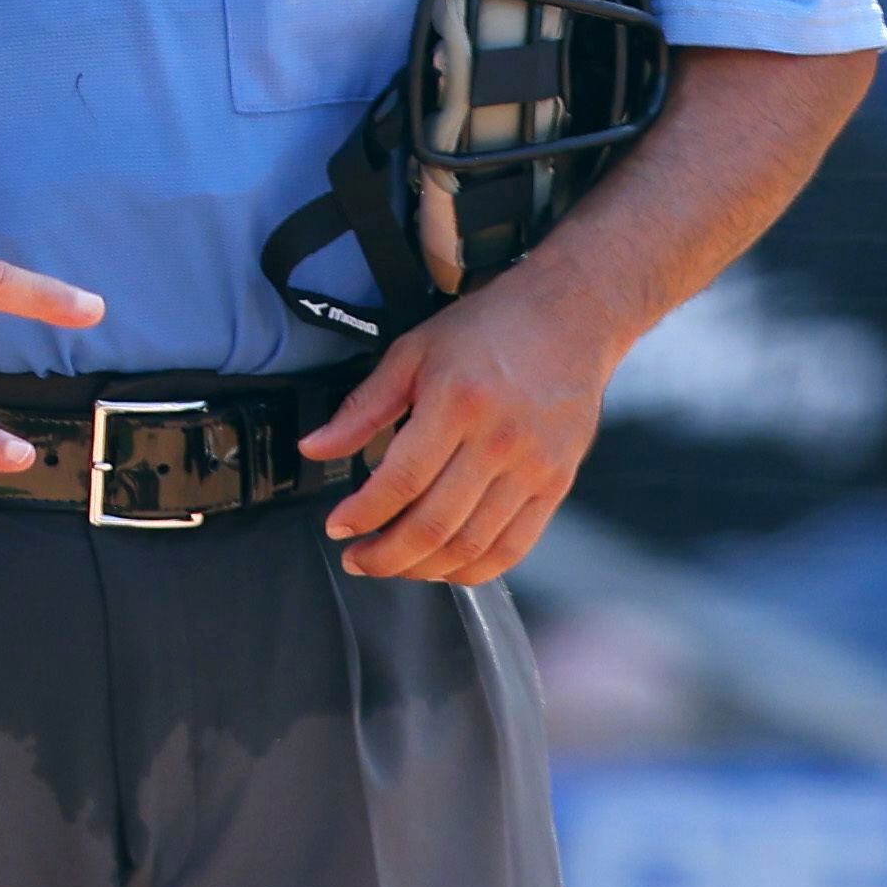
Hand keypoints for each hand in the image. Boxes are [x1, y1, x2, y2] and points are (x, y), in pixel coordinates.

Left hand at [302, 270, 619, 584]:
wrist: (571, 316)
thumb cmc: (490, 328)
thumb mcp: (413, 351)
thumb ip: (363, 406)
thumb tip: (315, 447)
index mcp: (457, 403)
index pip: (400, 481)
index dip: (362, 514)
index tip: (338, 526)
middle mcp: (499, 441)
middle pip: (434, 524)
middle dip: (385, 555)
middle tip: (357, 557)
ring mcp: (533, 467)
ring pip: (471, 545)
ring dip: (423, 568)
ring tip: (393, 564)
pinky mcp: (557, 484)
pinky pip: (514, 547)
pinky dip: (474, 569)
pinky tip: (444, 566)